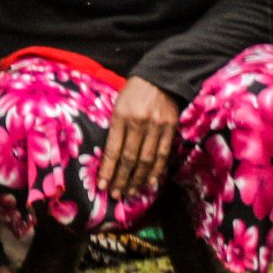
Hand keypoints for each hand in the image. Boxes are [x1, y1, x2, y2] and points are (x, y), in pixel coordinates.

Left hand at [97, 75, 178, 199]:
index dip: (107, 169)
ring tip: (130, 192)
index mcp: (120, 115)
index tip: (102, 185)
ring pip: (146, 160)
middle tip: (115, 194)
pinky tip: (150, 182)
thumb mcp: (118, 104)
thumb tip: (111, 155)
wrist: (160, 77)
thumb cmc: (134, 91)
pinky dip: (157, 170)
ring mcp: (156, 127)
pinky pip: (163, 154)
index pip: (113, 148)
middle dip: (121, 179)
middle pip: (129, 158)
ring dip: (138, 179)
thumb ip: (115, 127)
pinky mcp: (170, 129)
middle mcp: (138, 123)